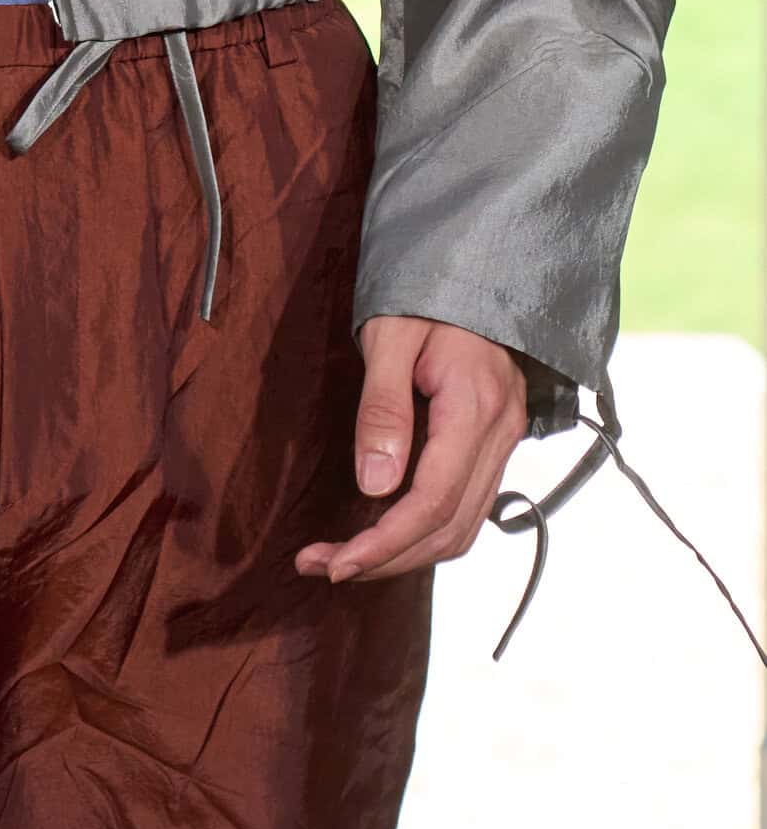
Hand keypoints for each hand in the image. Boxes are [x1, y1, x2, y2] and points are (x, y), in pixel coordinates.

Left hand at [295, 315, 527, 583]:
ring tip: (344, 558)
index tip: (336, 563)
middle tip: (323, 566)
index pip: (432, 501)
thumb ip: (382, 408)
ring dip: (405, 553)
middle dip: (385, 559)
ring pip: (462, 527)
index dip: (384, 543)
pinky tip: (385, 531)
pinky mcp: (496, 441)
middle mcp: (500, 434)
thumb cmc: (426, 292)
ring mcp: (504, 440)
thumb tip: (373, 486)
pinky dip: (426, 532)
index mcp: (475, 408)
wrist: (477, 262)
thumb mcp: (390, 335)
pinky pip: (467, 506)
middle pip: (449, 528)